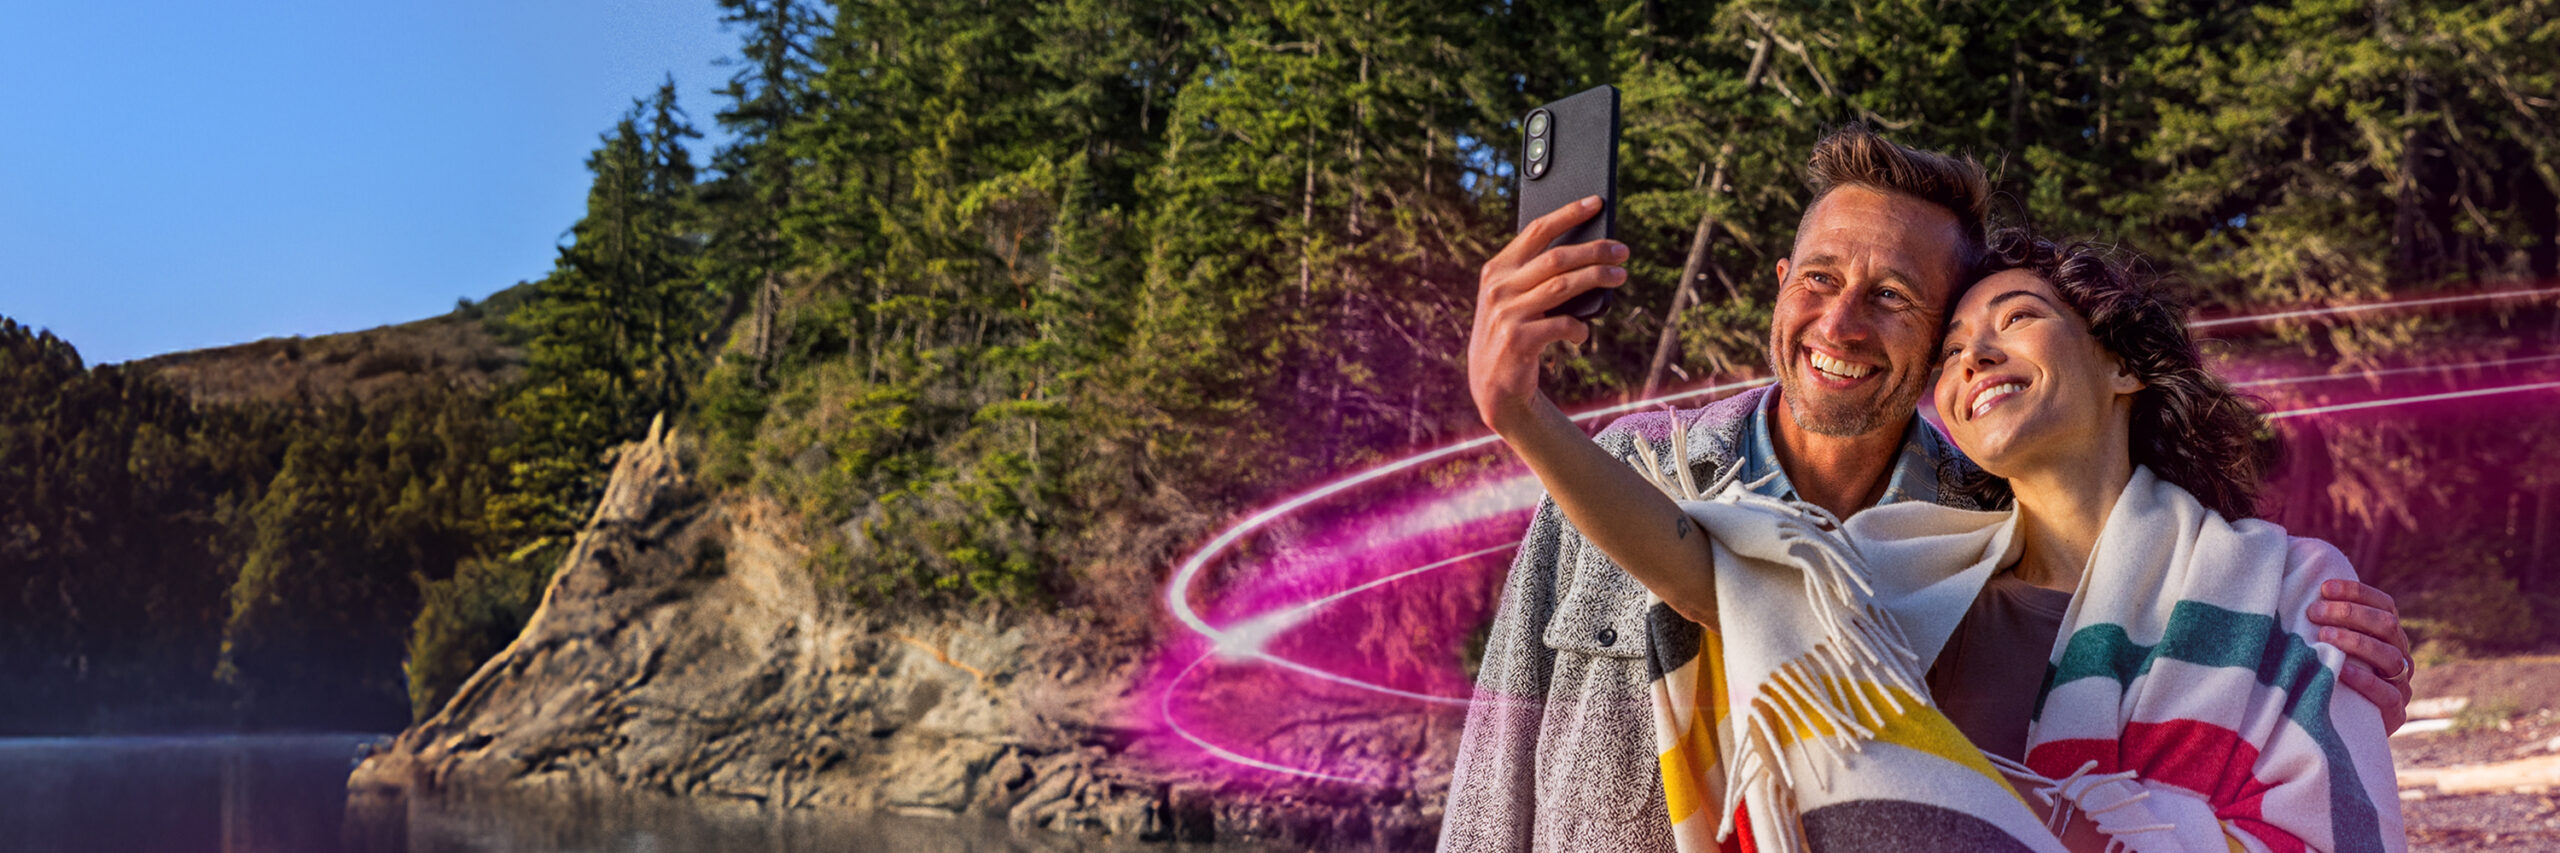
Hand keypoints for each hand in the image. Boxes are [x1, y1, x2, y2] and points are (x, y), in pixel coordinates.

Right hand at [1468, 196, 1626, 434]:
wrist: (1492, 385)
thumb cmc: (1513, 333)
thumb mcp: (1513, 300)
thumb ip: (1534, 276)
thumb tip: (1588, 252)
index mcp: (1496, 270)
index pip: (1536, 231)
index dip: (1568, 213)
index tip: (1596, 202)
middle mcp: (1498, 288)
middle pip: (1557, 258)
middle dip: (1595, 250)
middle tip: (1623, 251)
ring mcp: (1506, 314)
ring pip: (1563, 286)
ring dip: (1597, 278)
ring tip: (1620, 276)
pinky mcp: (1518, 340)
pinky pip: (1562, 324)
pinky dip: (1579, 327)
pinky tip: (1582, 333)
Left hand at [2312, 579, 2413, 732]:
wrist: (2339, 730)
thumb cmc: (2326, 677)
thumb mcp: (2329, 648)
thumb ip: (2325, 623)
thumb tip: (2302, 588)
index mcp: (2388, 636)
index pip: (2385, 605)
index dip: (2357, 592)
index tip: (2324, 587)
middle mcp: (2400, 656)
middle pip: (2387, 625)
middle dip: (2350, 614)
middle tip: (2314, 611)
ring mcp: (2401, 685)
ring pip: (2389, 655)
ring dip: (2355, 642)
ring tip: (2323, 637)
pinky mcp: (2395, 713)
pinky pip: (2387, 693)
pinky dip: (2363, 679)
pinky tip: (2341, 670)